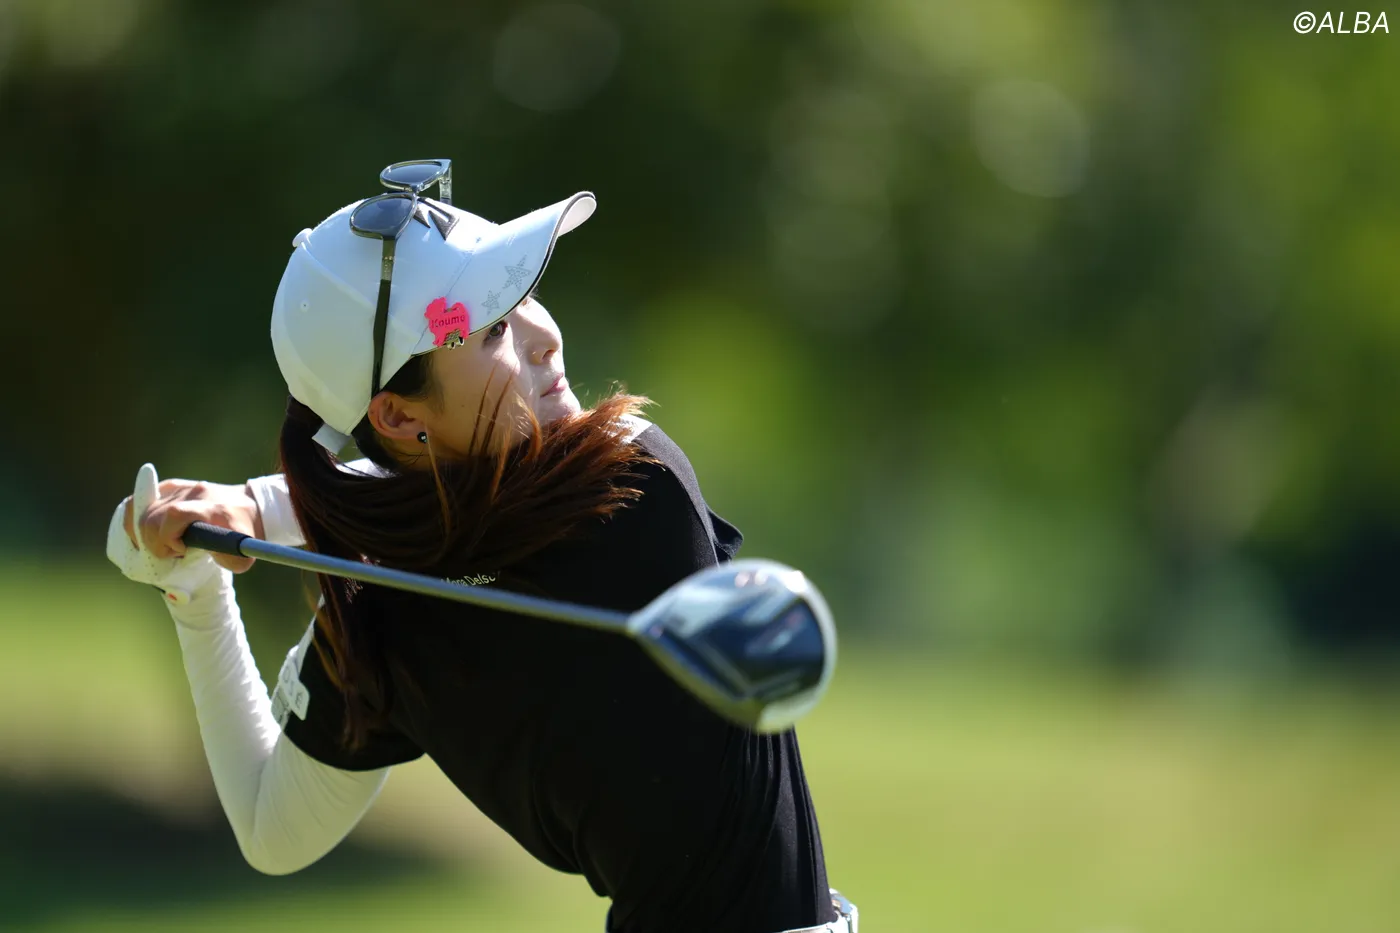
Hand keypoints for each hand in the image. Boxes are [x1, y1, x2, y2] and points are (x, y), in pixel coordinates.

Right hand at [113, 464, 260, 573]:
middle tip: (171, 553)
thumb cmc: (245, 533)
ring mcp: (180, 487)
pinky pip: (139, 501)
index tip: (180, 551)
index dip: (167, 537)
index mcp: (211, 508)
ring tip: (161, 543)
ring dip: (142, 533)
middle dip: (153, 543)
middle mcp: (193, 493)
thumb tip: (185, 579)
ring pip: (139, 509)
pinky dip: (135, 521)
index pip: (174, 515)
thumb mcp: (242, 555)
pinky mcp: (170, 487)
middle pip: (152, 516)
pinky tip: (147, 535)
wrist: (251, 506)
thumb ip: (221, 563)